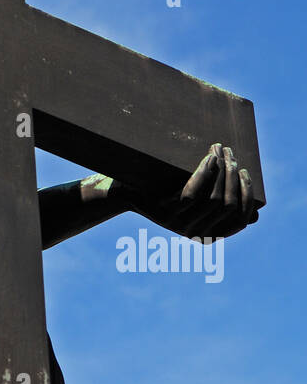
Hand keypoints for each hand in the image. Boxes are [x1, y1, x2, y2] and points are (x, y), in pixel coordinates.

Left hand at [121, 143, 259, 238]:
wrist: (126, 191)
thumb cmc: (164, 192)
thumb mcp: (197, 203)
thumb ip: (222, 208)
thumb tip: (257, 216)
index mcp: (207, 234)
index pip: (239, 222)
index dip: (247, 198)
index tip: (246, 174)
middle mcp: (194, 232)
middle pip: (227, 205)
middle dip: (234, 176)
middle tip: (232, 153)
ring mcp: (179, 223)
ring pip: (212, 199)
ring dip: (221, 170)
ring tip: (220, 149)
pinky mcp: (165, 211)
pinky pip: (191, 194)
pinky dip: (204, 173)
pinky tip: (209, 157)